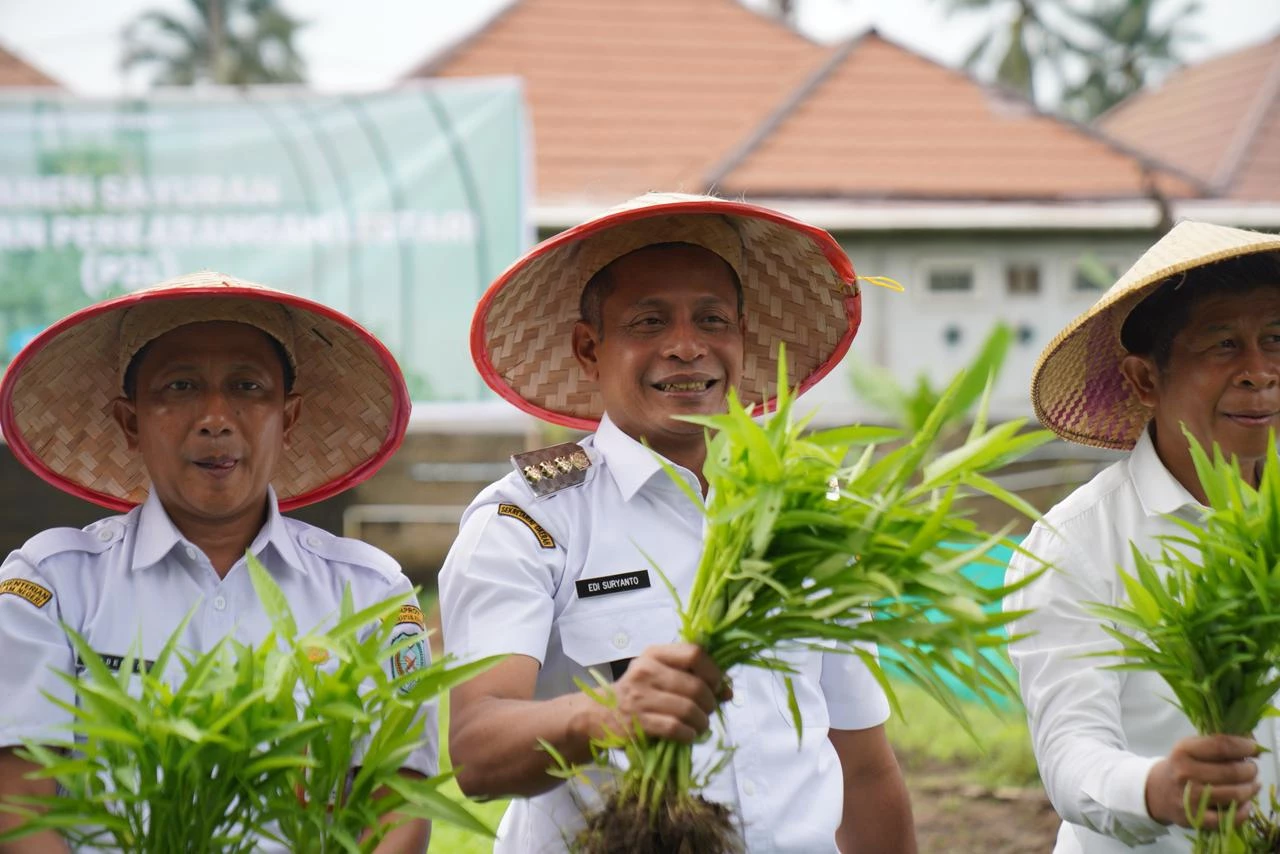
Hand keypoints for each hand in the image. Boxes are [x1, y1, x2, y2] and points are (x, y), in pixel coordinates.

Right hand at [595, 643, 728, 743]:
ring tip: (699, 726)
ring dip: (702, 722)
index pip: (695, 653)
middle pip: (696, 686)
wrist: (598, 715)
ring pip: (688, 709)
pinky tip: (687, 735)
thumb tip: (728, 691)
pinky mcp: (638, 722)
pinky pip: (675, 728)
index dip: (713, 671)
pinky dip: (688, 734)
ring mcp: (640, 697)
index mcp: (654, 654)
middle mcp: (646, 671)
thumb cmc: (636, 693)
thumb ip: (692, 678)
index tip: (716, 685)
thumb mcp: (659, 675)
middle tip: (707, 711)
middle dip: (709, 703)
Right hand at [1145, 735, 1260, 828]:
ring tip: (1252, 784)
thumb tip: (1251, 743)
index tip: (1254, 747)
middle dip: (1250, 769)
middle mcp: (1185, 772)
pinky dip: (1244, 811)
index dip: (1243, 746)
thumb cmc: (1182, 766)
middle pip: (1232, 771)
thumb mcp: (1191, 748)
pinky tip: (1246, 803)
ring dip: (1250, 788)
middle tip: (1252, 768)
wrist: (1158, 791)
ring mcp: (1191, 797)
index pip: (1221, 745)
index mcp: (1184, 750)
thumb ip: (1217, 743)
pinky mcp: (1196, 817)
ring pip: (1235, 793)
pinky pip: (1229, 817)